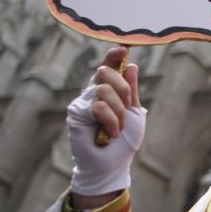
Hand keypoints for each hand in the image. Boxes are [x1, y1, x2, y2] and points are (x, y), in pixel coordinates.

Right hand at [68, 47, 145, 205]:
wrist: (112, 164)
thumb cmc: (124, 140)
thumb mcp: (134, 112)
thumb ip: (132, 90)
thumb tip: (132, 65)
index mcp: (108, 89)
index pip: (108, 66)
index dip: (113, 56)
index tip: (123, 48)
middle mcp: (92, 92)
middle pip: (106, 72)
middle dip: (123, 90)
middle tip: (126, 110)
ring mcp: (83, 101)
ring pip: (103, 89)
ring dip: (118, 111)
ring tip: (117, 128)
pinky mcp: (76, 113)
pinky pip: (98, 106)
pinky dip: (111, 121)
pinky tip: (110, 134)